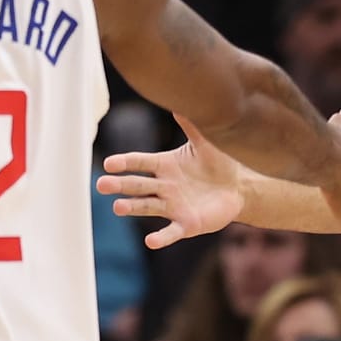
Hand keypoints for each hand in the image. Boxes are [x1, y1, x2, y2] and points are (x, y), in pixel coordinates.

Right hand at [98, 114, 243, 248]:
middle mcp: (164, 187)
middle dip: (120, 185)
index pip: (140, 163)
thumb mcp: (206, 142)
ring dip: (132, 207)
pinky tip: (150, 241)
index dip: (125, 163)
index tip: (108, 163)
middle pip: (137, 185)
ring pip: (148, 207)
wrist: (238, 188)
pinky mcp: (186, 224)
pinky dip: (161, 237)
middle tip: (101, 184)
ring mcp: (173, 206)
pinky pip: (171, 231)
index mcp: (165, 166)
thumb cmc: (219, 164)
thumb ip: (192, 124)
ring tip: (117, 207)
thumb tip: (179, 99)